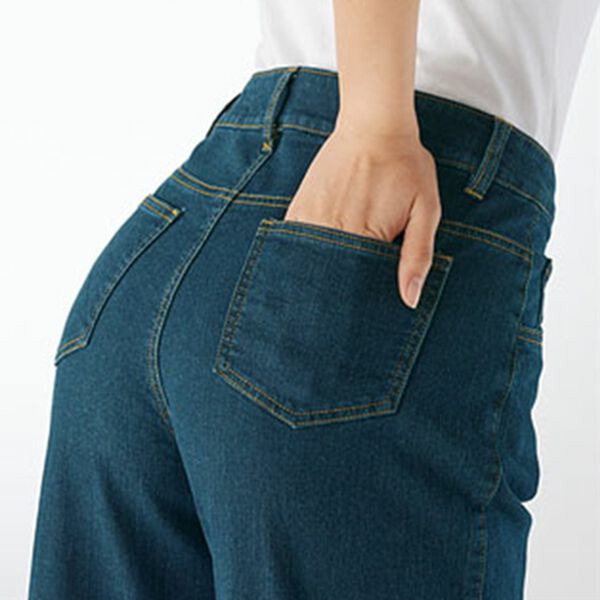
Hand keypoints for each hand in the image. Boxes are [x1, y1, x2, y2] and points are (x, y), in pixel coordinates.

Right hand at [284, 124, 441, 307]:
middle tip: (331, 319)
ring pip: (308, 263)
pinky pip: (293, 242)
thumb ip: (417, 255)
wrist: (374, 125)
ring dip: (314, 278)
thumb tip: (409, 300)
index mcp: (365, 236)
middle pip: (329, 277)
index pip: (357, 286)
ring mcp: (311, 218)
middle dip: (333, 297)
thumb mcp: (426, 210)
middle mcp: (333, 229)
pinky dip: (299, 256)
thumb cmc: (406, 167)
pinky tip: (304, 267)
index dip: (358, 303)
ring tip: (313, 300)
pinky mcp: (299, 207)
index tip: (354, 319)